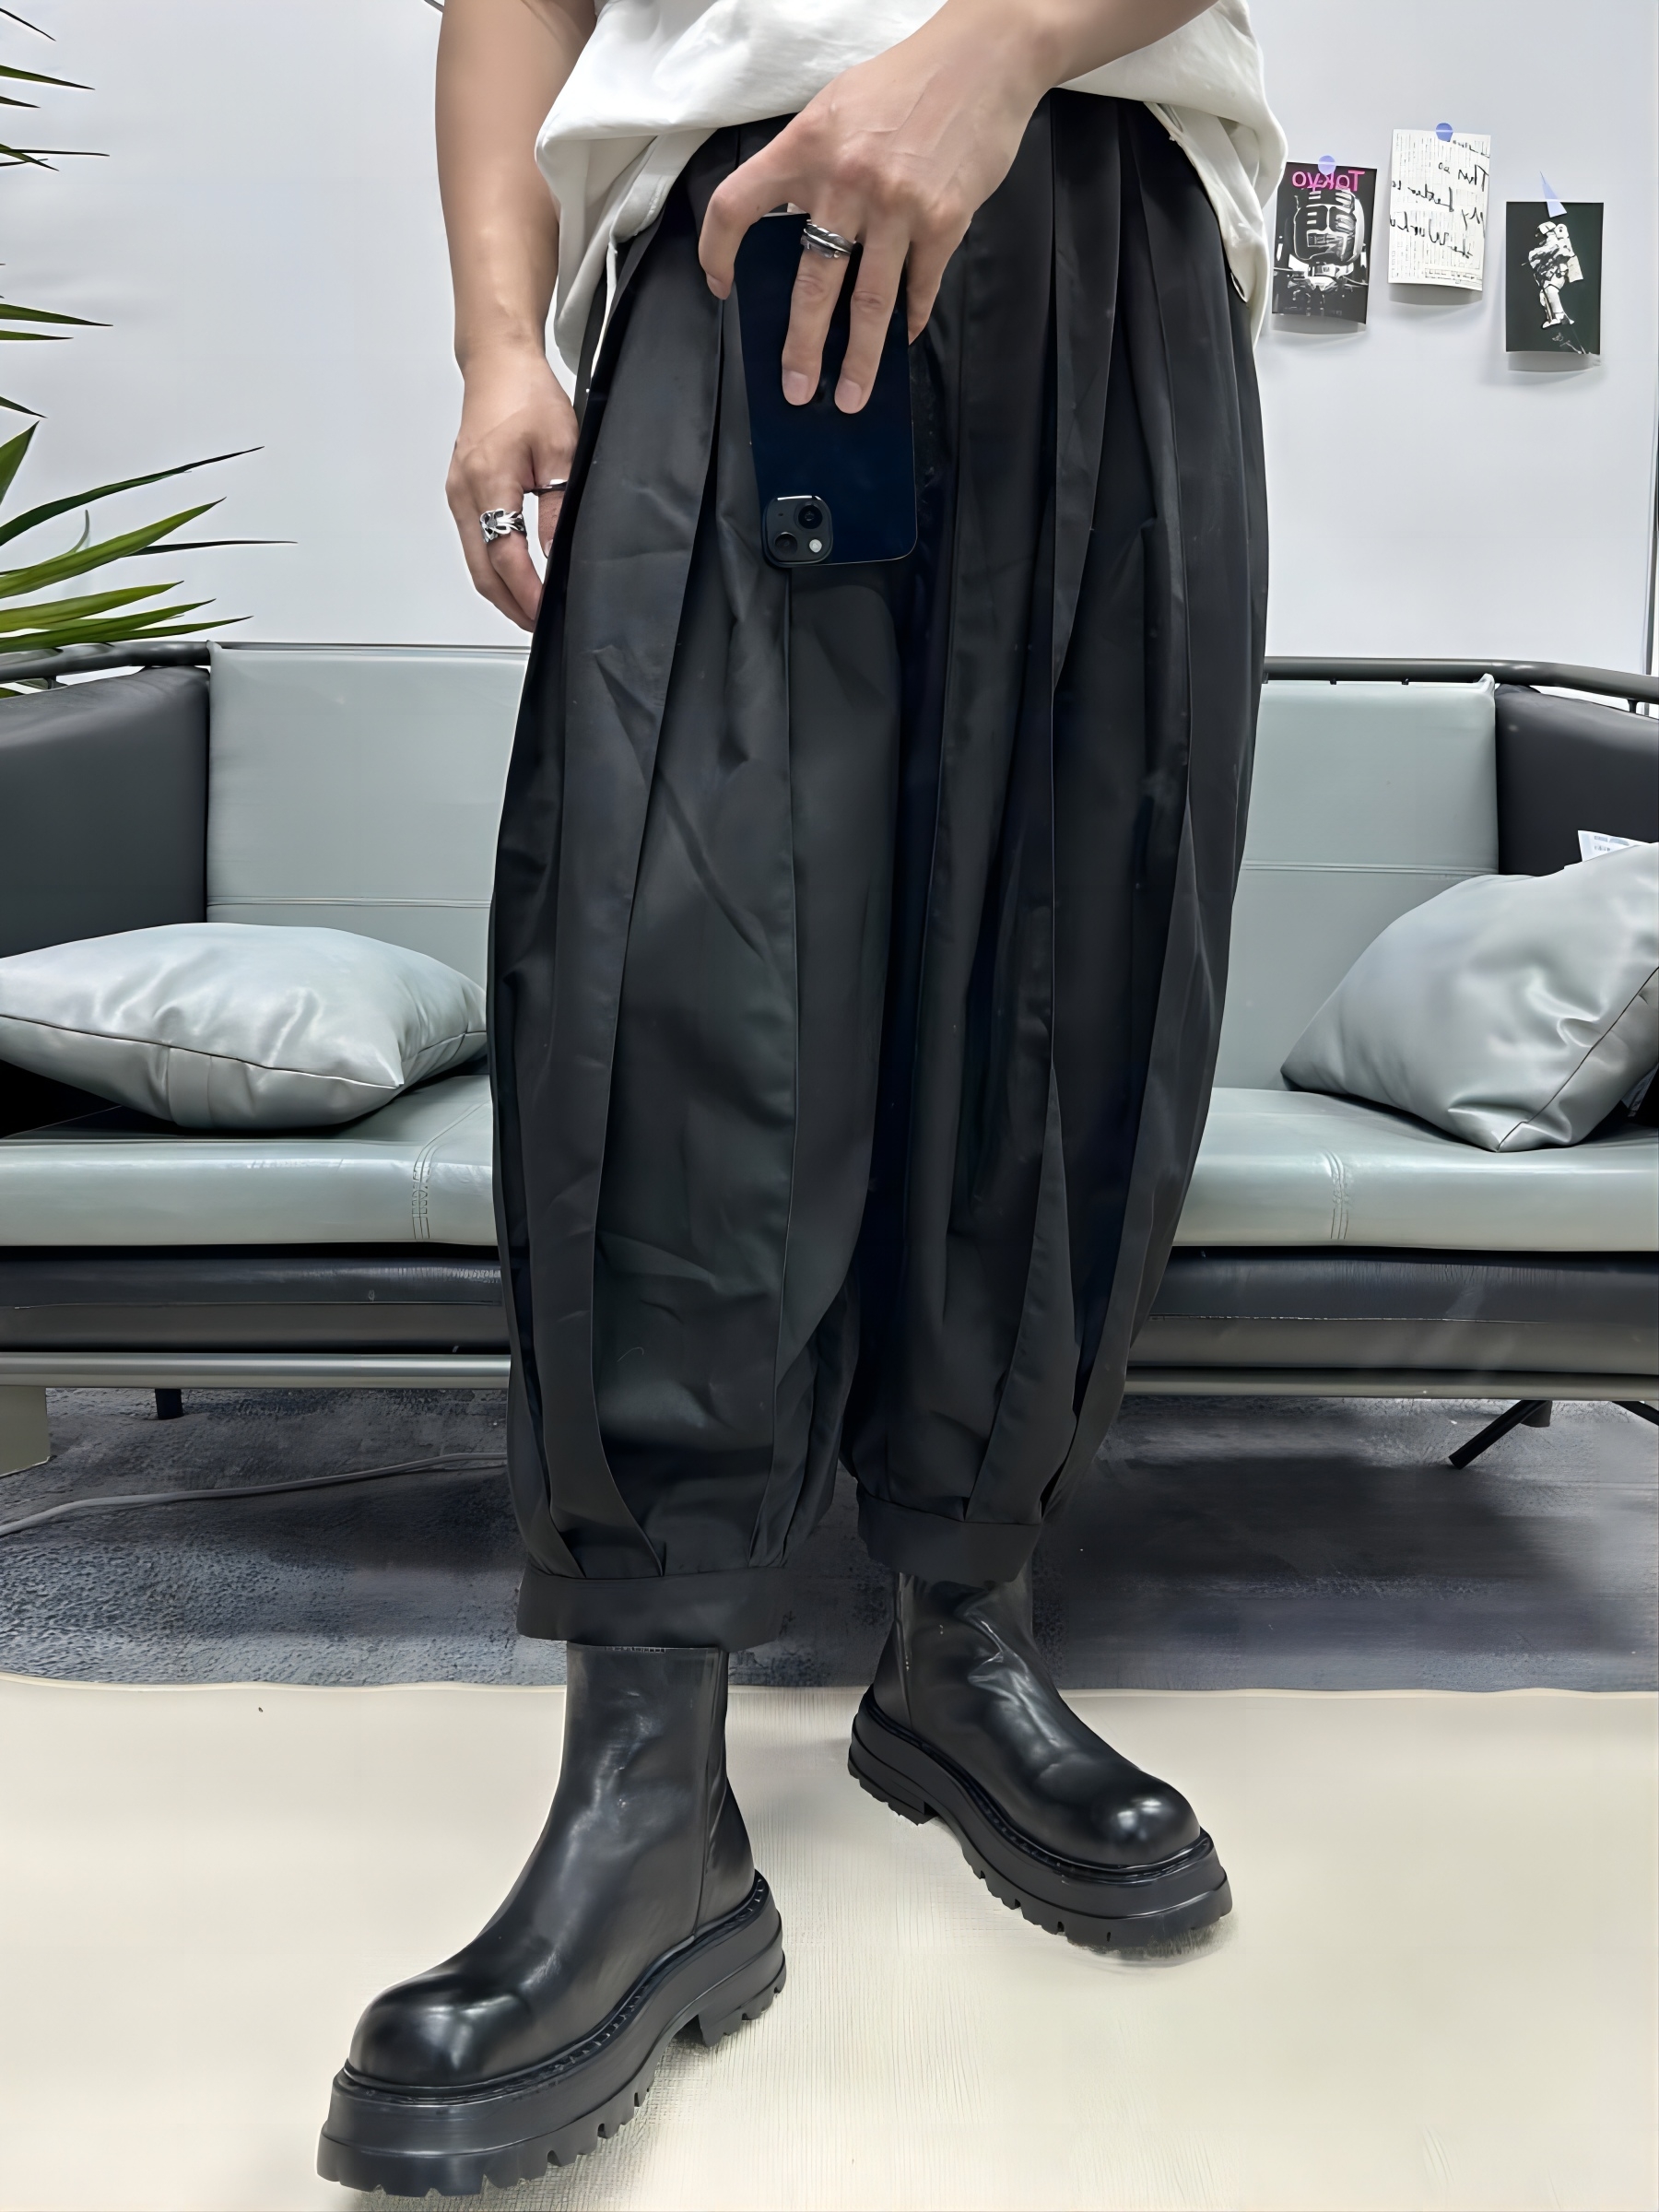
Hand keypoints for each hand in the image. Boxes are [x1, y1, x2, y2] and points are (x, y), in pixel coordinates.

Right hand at [445, 346, 577, 628]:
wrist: (498, 364)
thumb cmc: (527, 395)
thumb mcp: (560, 450)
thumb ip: (557, 506)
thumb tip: (555, 554)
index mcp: (488, 481)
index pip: (506, 556)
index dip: (527, 591)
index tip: (547, 613)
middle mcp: (463, 493)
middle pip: (482, 570)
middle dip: (510, 604)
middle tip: (539, 625)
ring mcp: (457, 494)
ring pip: (474, 560)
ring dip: (500, 589)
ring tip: (531, 608)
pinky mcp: (459, 491)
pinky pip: (472, 542)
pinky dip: (492, 567)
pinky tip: (514, 575)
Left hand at [697, 8, 1047, 413]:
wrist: (983, 59)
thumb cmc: (906, 82)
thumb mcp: (838, 109)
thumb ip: (811, 166)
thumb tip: (799, 235)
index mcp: (806, 146)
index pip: (737, 204)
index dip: (718, 250)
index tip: (719, 284)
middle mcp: (846, 180)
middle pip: (813, 283)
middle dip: (801, 347)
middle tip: (796, 389)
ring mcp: (897, 206)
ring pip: (870, 303)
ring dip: (861, 359)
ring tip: (852, 396)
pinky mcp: (943, 221)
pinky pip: (920, 285)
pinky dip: (912, 315)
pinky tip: (906, 334)